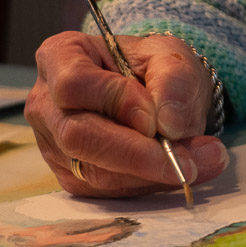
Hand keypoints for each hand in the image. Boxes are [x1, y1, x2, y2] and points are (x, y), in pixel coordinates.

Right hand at [25, 30, 228, 196]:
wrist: (156, 91)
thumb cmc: (152, 65)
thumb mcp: (170, 55)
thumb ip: (173, 80)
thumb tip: (168, 125)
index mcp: (60, 56)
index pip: (74, 83)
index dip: (113, 101)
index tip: (154, 118)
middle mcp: (47, 103)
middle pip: (77, 135)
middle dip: (135, 153)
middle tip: (186, 160)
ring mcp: (54, 144)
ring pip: (93, 171)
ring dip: (149, 173)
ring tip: (198, 163)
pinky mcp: (71, 176)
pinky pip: (106, 191)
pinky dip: (147, 184)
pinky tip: (178, 170)